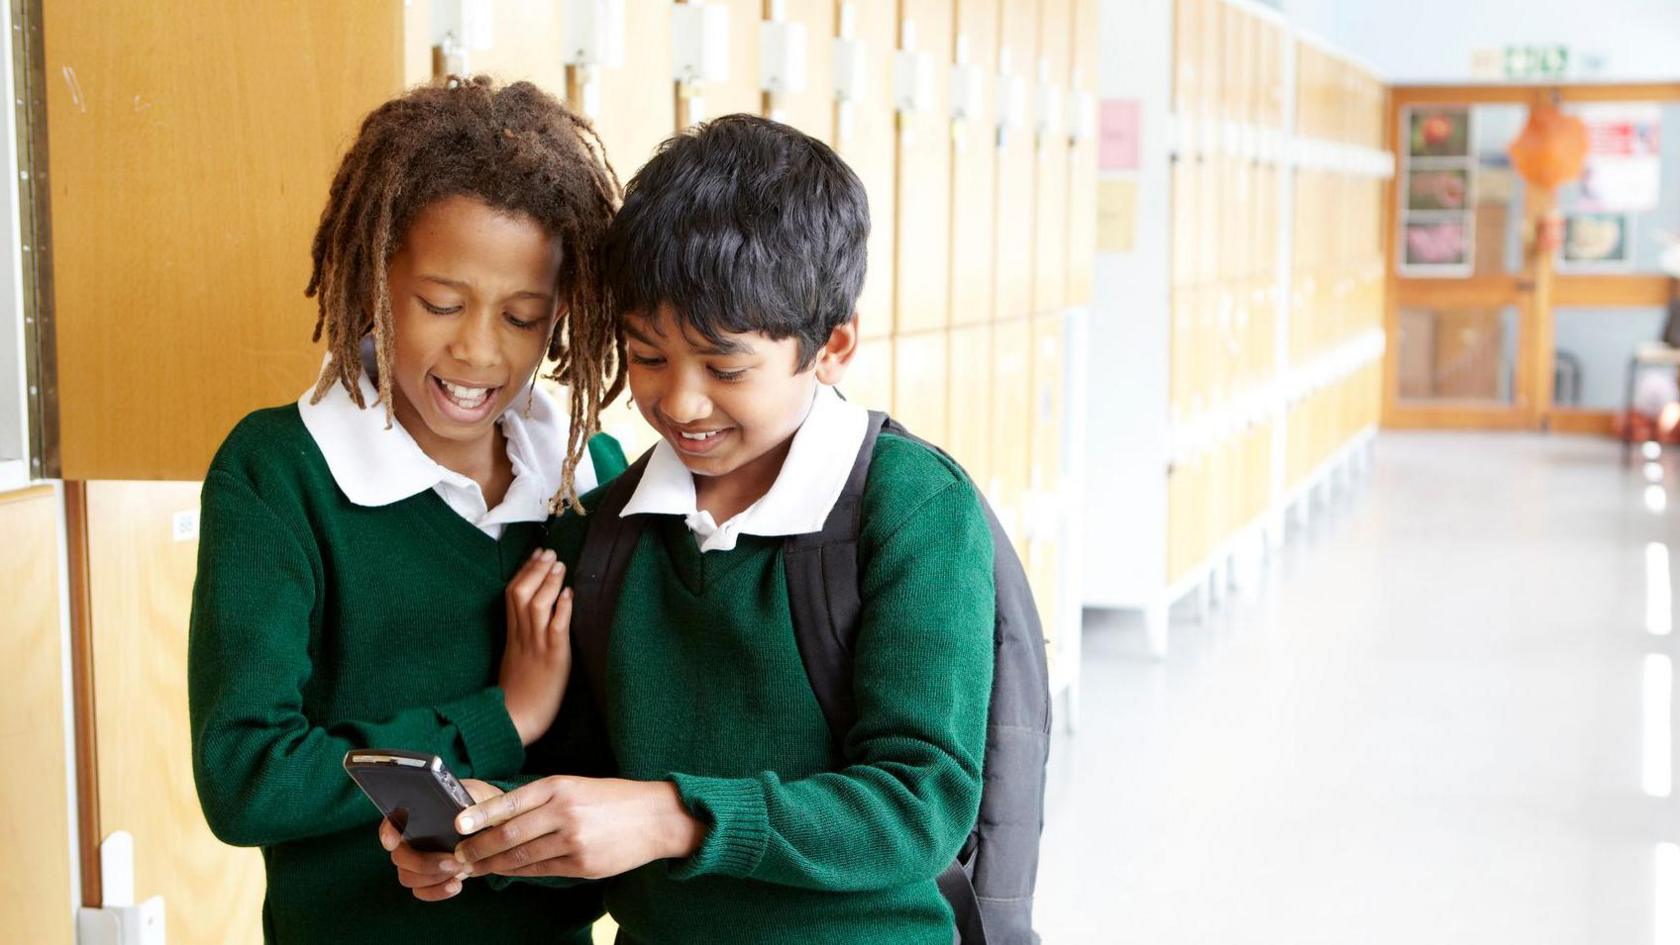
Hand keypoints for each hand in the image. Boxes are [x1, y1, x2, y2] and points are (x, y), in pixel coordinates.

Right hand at [380, 779, 502, 901]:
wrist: (489, 825)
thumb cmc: (478, 804)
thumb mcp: (476, 795)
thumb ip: (466, 802)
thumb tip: (460, 820)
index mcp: (416, 814)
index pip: (391, 822)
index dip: (387, 833)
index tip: (392, 842)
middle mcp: (409, 839)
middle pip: (400, 857)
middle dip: (424, 862)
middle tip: (454, 861)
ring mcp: (415, 861)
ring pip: (408, 877)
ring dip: (433, 878)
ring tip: (460, 869)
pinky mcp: (427, 878)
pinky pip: (421, 891)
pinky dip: (437, 891)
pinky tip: (456, 885)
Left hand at [450, 776, 705, 880]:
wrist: (657, 817)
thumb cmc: (612, 799)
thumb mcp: (576, 787)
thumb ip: (541, 801)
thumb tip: (500, 819)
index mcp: (560, 787)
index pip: (510, 802)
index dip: (480, 815)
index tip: (457, 825)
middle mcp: (564, 813)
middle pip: (510, 834)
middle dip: (479, 848)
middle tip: (459, 855)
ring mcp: (574, 841)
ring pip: (522, 857)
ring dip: (494, 864)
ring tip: (475, 867)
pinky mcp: (582, 865)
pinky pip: (542, 871)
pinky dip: (521, 872)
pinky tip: (508, 871)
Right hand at [501, 549, 572, 745]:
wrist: (514, 721)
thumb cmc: (517, 694)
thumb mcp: (513, 661)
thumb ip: (519, 639)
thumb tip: (531, 620)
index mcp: (511, 636)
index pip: (512, 595)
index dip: (524, 572)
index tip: (536, 555)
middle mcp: (521, 637)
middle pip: (520, 594)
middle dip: (535, 570)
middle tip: (549, 552)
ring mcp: (536, 646)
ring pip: (536, 606)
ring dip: (549, 583)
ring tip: (559, 565)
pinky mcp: (552, 658)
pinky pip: (556, 628)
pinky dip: (561, 609)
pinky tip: (569, 594)